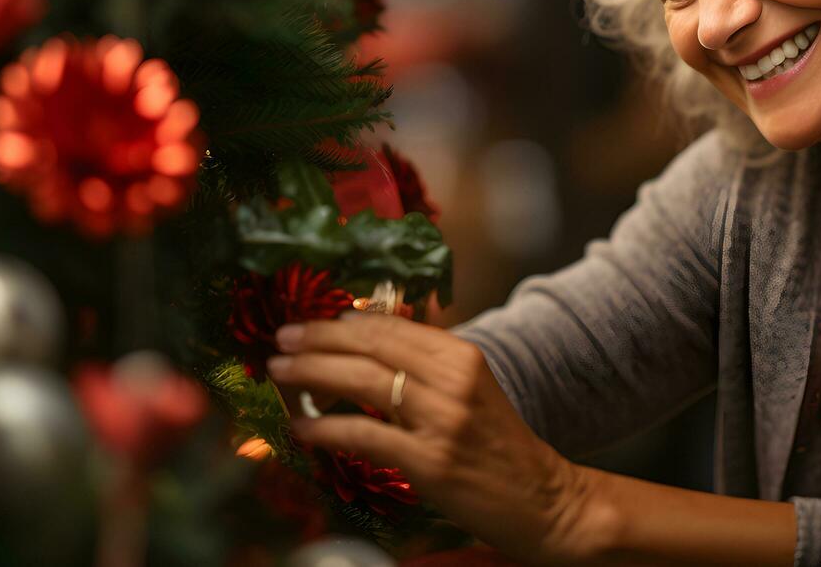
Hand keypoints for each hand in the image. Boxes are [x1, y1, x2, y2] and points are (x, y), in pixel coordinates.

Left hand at [268, 312, 598, 564]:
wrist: (542, 499)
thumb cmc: (498, 447)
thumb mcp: (470, 392)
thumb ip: (428, 367)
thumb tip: (368, 347)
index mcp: (462, 356)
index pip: (391, 326)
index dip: (343, 321)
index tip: (309, 322)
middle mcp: (453, 380)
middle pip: (371, 346)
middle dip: (317, 338)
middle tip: (281, 337)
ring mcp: (441, 419)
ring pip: (362, 381)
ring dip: (311, 372)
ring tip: (278, 370)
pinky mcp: (429, 460)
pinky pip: (363, 434)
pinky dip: (325, 428)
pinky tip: (301, 427)